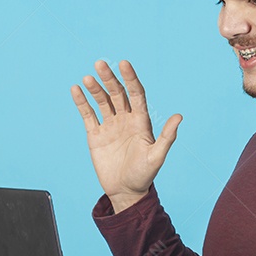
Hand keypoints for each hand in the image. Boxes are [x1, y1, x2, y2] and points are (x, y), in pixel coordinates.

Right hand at [71, 60, 181, 212]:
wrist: (125, 191)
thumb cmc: (144, 175)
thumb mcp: (157, 156)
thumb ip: (167, 137)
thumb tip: (179, 116)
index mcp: (141, 121)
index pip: (136, 94)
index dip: (130, 78)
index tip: (124, 64)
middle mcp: (125, 119)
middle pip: (117, 93)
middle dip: (109, 79)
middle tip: (100, 64)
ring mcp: (110, 126)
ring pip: (102, 101)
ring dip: (95, 89)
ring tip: (87, 78)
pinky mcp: (96, 135)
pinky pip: (88, 115)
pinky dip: (82, 102)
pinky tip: (76, 90)